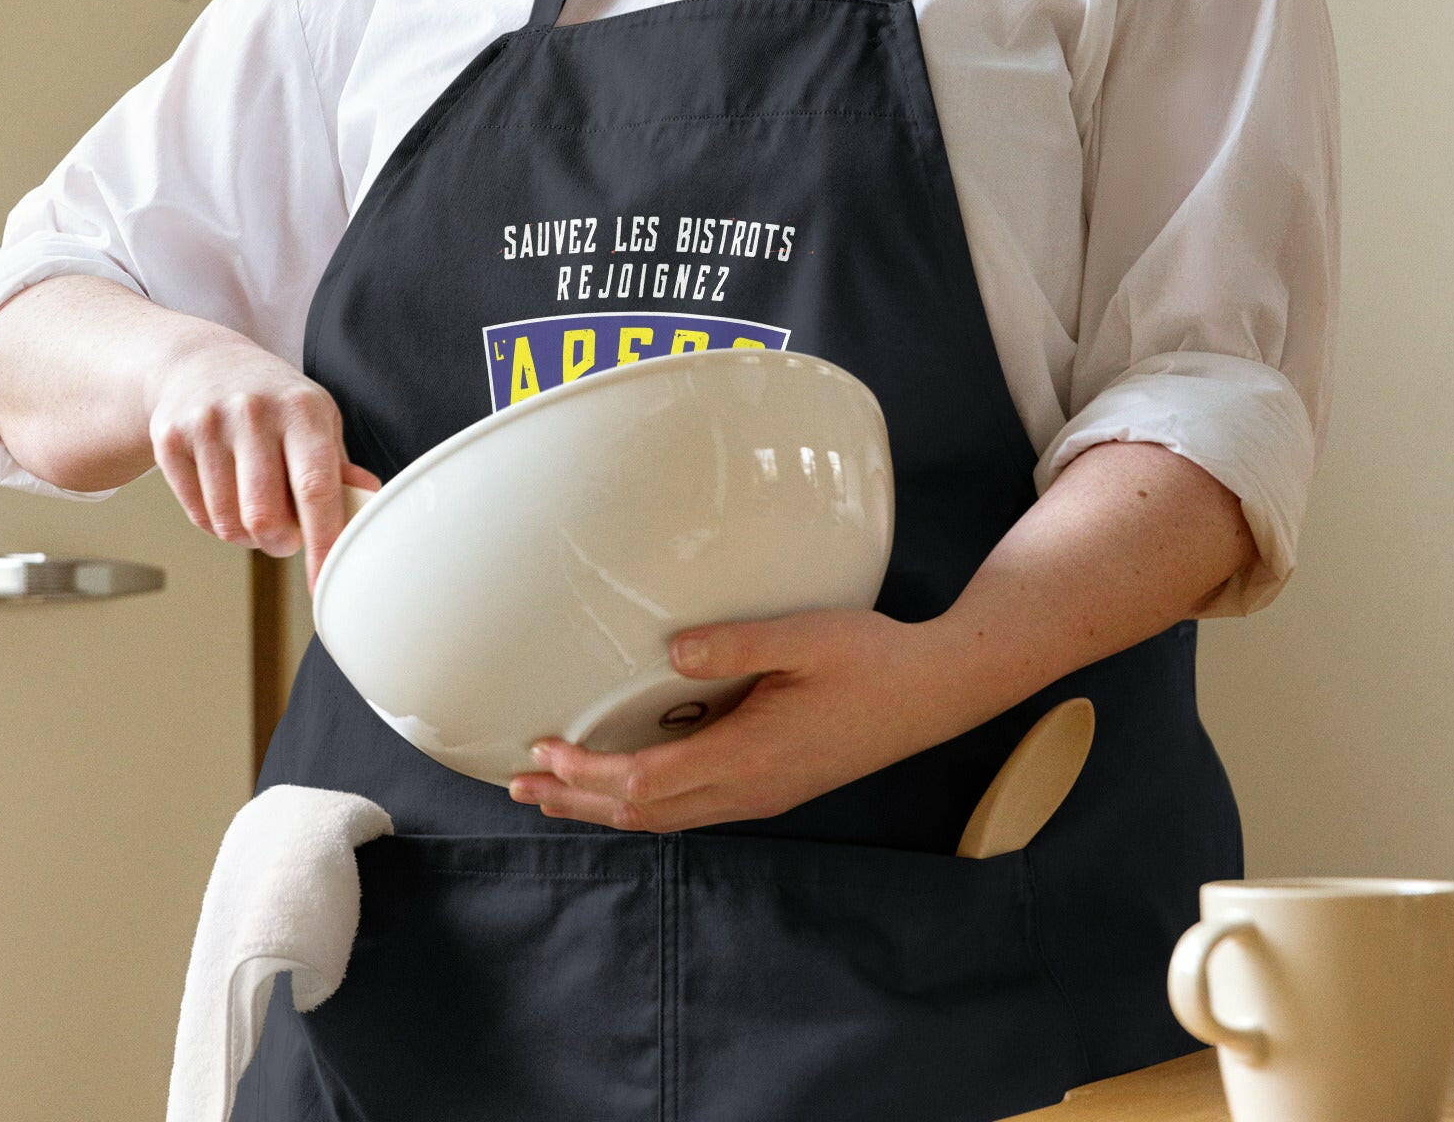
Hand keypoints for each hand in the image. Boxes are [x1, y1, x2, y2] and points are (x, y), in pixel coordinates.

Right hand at [146, 333, 379, 589]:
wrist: (199, 363)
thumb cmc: (271, 401)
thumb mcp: (313, 419)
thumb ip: (337, 466)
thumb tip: (369, 498)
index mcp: (302, 409)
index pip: (316, 487)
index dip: (324, 540)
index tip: (327, 580)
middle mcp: (254, 412)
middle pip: (265, 516)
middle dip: (280, 543)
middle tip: (285, 536)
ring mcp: (208, 424)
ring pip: (229, 523)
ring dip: (247, 536)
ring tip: (253, 508)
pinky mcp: (170, 440)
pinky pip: (199, 515)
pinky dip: (217, 522)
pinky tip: (224, 493)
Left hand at [508, 608, 940, 830]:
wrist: (933, 692)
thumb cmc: (871, 658)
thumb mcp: (805, 636)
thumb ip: (737, 644)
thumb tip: (672, 651)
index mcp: (750, 756)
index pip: (647, 782)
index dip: (588, 772)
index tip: (543, 747)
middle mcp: (749, 788)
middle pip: (643, 813)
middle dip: (577, 800)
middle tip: (520, 783)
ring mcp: (761, 794)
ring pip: (665, 817)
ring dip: (604, 807)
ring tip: (554, 792)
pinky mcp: (771, 786)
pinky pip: (689, 807)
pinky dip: (641, 802)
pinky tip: (625, 787)